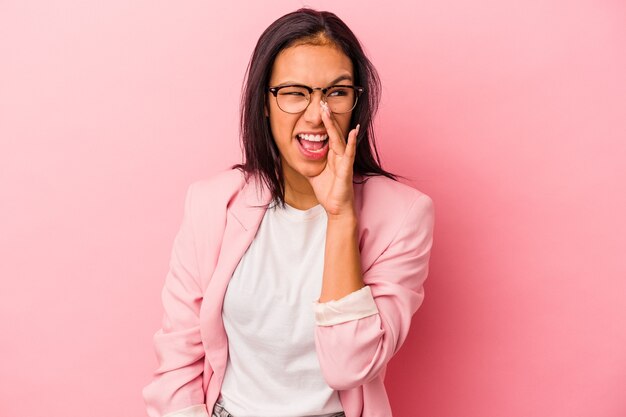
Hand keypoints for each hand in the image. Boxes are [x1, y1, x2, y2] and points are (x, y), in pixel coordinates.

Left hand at [304, 100, 359, 217]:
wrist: (336, 208)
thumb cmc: (328, 191)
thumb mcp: (313, 173)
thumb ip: (309, 162)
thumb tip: (298, 153)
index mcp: (332, 155)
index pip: (329, 134)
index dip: (325, 121)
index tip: (320, 107)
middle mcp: (339, 155)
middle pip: (334, 132)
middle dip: (329, 117)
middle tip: (323, 102)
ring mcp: (344, 162)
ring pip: (339, 139)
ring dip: (334, 125)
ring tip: (329, 111)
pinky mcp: (346, 171)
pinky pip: (348, 155)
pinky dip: (350, 143)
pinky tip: (352, 132)